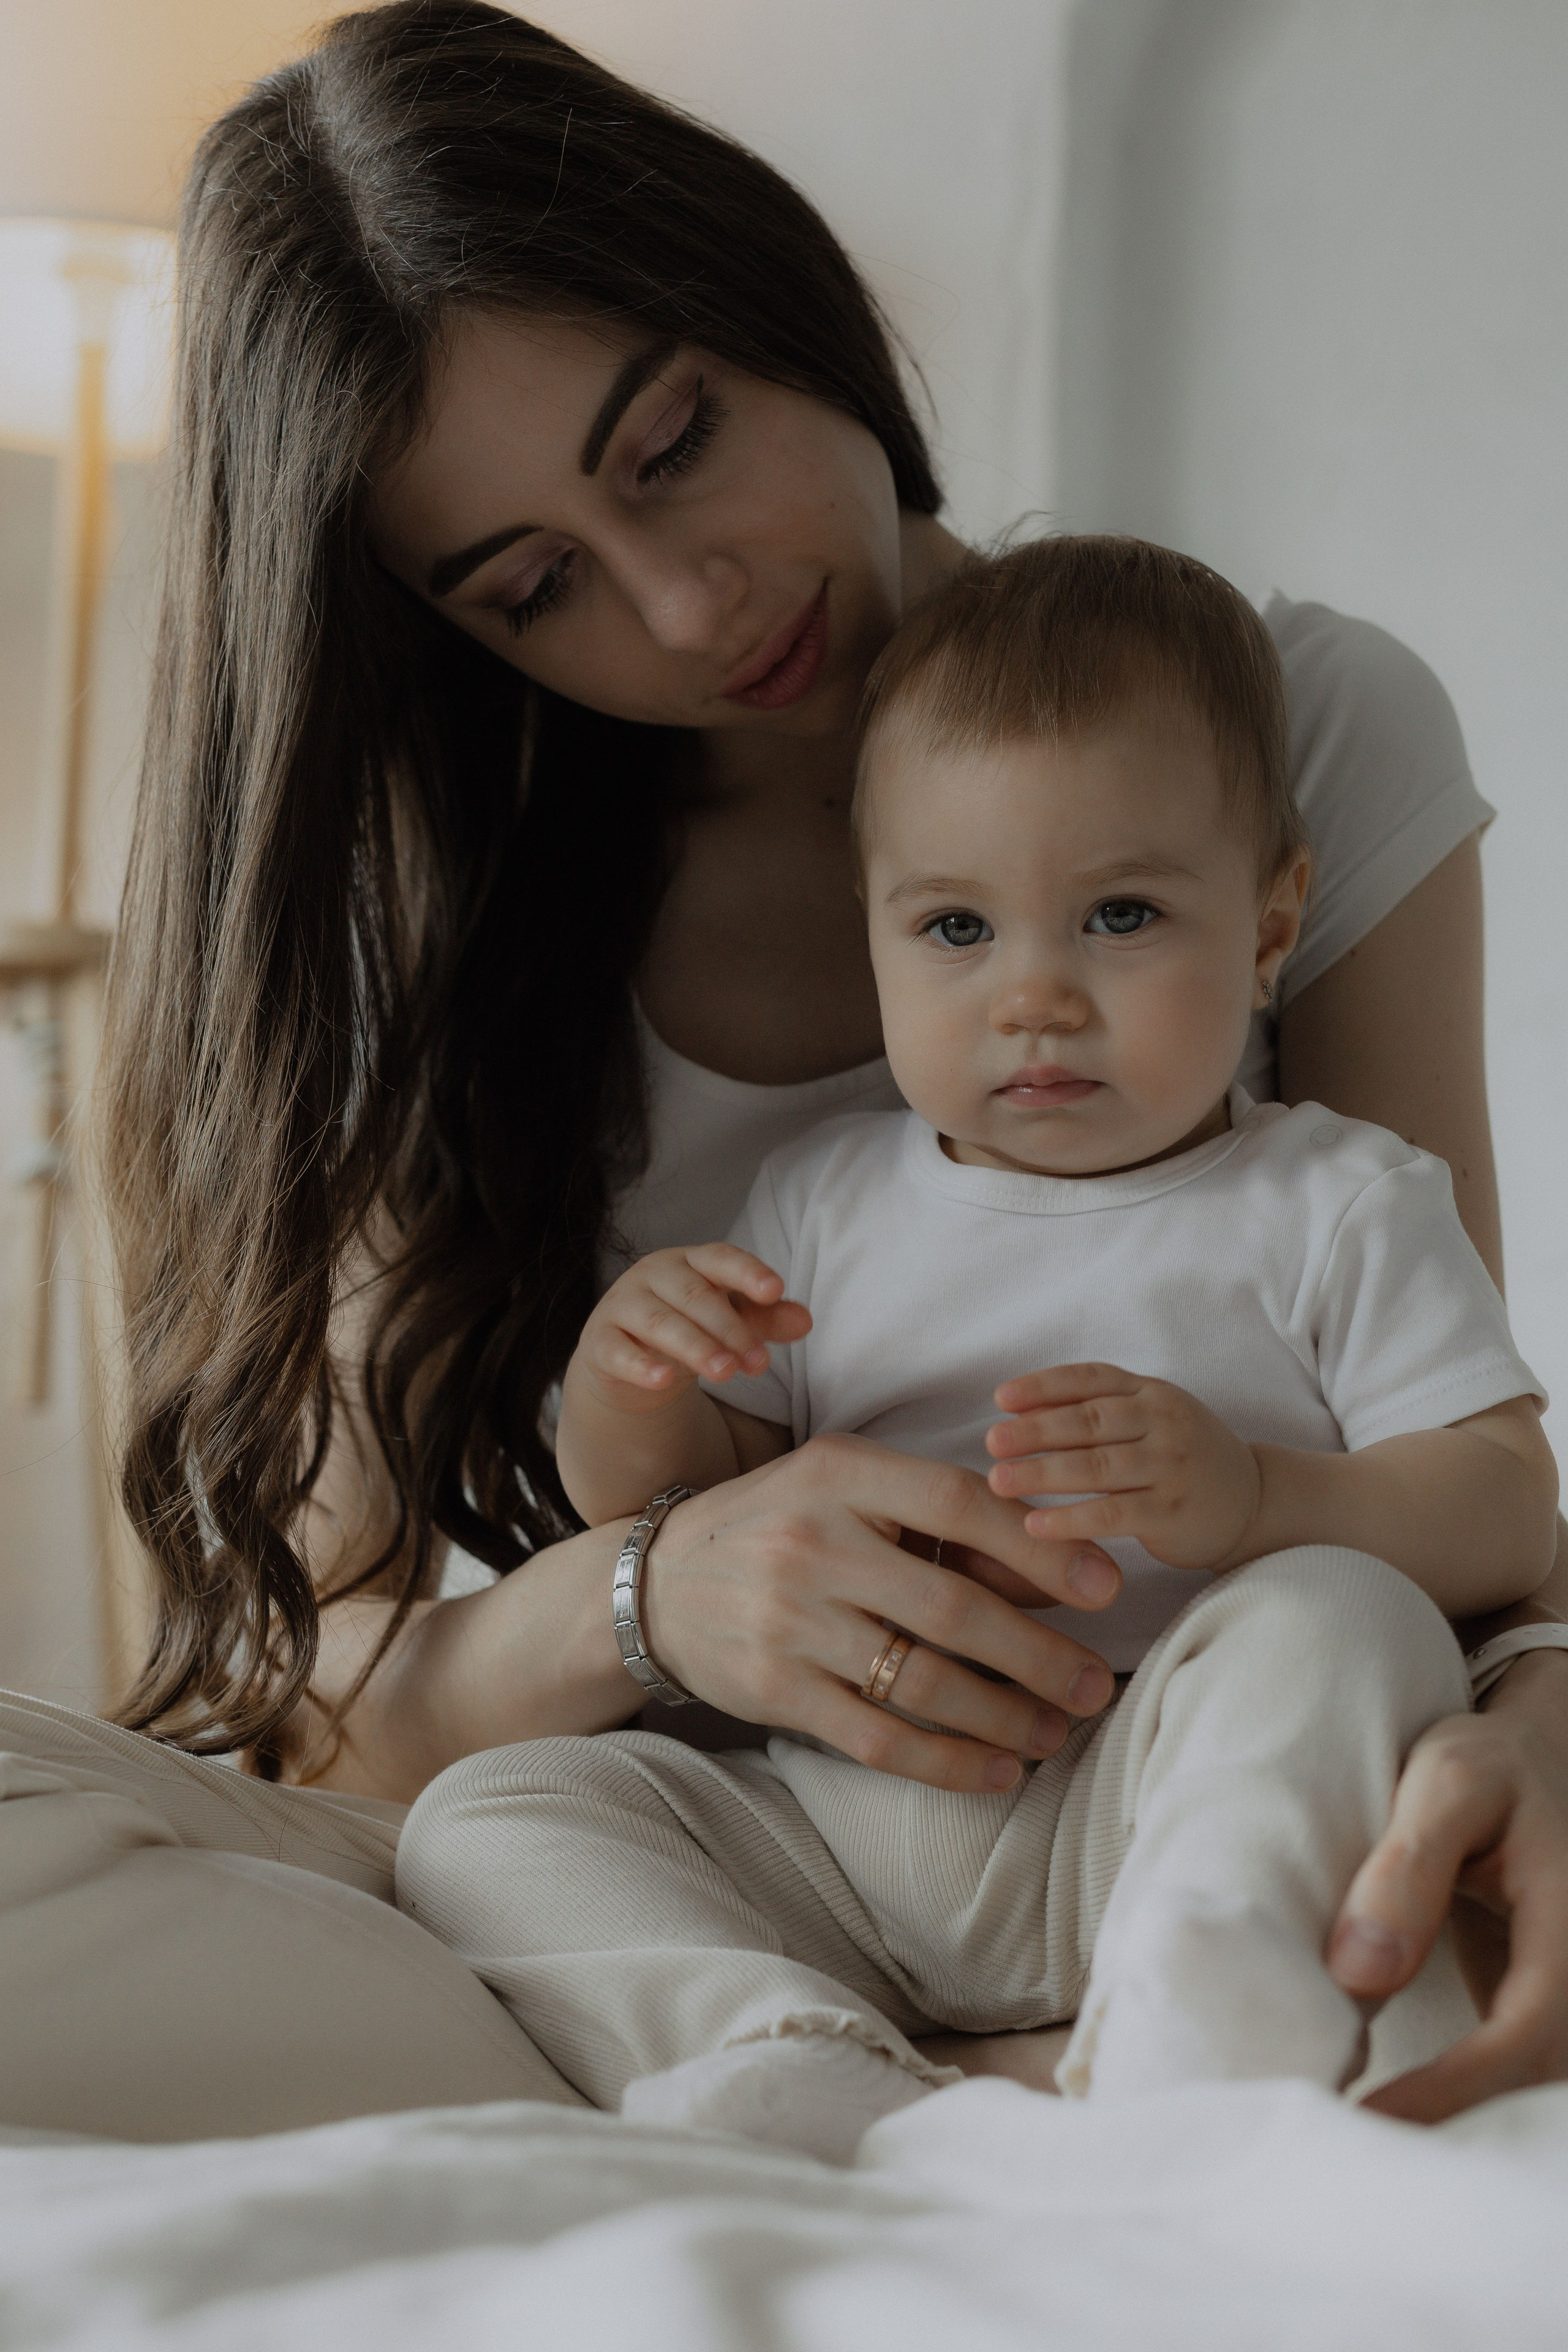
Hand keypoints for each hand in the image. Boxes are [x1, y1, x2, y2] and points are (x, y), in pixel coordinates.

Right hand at [571, 1245, 810, 1415]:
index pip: (720, 1258)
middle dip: (730, 1329)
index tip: (775, 1289)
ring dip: (696, 1347)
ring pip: (661, 1323)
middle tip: (760, 1363)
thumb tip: (805, 1321)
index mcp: (691, 1262)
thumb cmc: (687, 1327)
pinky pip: (619, 1352)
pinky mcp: (601, 1342)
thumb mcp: (729, 1321)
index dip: (747, 1272)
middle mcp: (655, 1275)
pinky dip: (641, 1366)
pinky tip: (664, 1380)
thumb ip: (765, 1318)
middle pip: (695, 1296)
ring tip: (726, 1372)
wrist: (625, 1359)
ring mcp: (624, 1306)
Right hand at [638, 1432, 1121, 1793]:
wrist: (659, 1581)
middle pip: (953, 1605)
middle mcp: (813, 1542)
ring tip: (1054, 1732)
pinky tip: (995, 1772)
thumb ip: (939, 1521)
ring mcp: (789, 1619)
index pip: (959, 1504)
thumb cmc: (781, 1525)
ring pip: (923, 1680)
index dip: (1040, 1548)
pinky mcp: (773, 1688)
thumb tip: (1054, 1570)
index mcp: (841, 1473)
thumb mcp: (849, 1491)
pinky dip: (946, 1761)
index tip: (1105, 1588)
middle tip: (1092, 1685)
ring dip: (1004, 1715)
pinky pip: (877, 1737)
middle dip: (1039, 1654)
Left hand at [985, 1362, 1263, 1572]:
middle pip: (1088, 1421)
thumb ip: (1101, 1409)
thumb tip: (1021, 1412)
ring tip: (998, 1480)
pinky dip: (1070, 1518)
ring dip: (1042, 1473)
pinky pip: (1112, 1514)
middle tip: (991, 1441)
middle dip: (1034, 1430)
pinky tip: (1035, 1524)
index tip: (1001, 1398)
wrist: (1254, 1502)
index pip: (1091, 1379)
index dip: (1044, 1386)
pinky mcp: (1172, 1512)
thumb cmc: (1183, 1457)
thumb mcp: (1152, 1418)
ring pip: (1096, 1467)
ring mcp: (1170, 1467)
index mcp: (1151, 1392)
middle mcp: (1163, 1422)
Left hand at [1327, 1679, 1567, 2118]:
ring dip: (1456, 2124)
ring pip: (1532, 2093)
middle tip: (1348, 2151)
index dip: (1454, 2087)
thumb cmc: (1488, 1769)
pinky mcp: (1546, 2014)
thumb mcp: (1448, 1782)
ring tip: (1361, 2143)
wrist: (1536, 1768)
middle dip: (1450, 2125)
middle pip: (1535, 2084)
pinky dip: (1463, 2102)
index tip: (1371, 2119)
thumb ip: (1407, 1870)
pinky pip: (1517, 2074)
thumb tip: (1358, 1976)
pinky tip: (1394, 2117)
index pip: (1526, 2034)